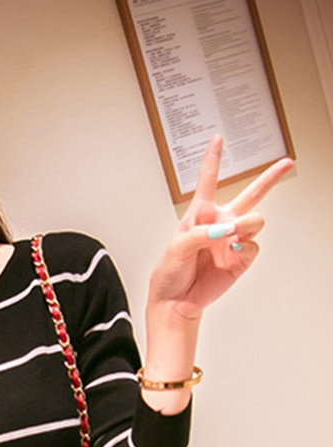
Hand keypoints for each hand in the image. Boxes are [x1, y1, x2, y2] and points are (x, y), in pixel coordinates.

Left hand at [149, 135, 293, 321]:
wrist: (175, 300)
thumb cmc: (169, 272)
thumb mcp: (176, 248)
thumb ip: (201, 233)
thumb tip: (226, 230)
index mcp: (199, 215)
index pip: (207, 181)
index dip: (213, 159)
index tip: (217, 139)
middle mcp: (219, 224)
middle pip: (250, 195)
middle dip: (269, 178)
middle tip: (285, 163)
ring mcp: (232, 241)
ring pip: (255, 221)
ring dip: (247, 225)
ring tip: (232, 235)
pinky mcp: (241, 259)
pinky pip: (253, 247)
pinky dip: (244, 248)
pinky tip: (232, 252)